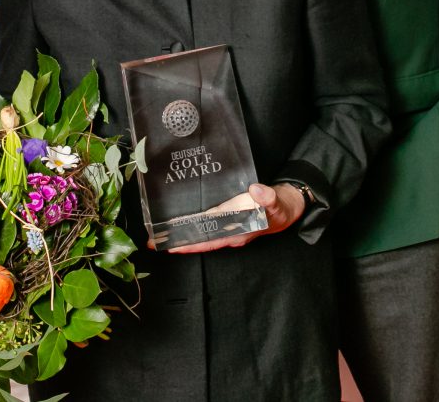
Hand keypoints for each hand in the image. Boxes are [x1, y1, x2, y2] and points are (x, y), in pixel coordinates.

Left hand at [167, 183, 305, 253]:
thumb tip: (256, 191)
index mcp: (238, 232)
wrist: (286, 206)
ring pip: (200, 233)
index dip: (190, 244)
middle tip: (153, 242)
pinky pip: (205, 223)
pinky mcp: (226, 217)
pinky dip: (192, 223)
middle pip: (199, 240)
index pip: (209, 241)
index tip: (171, 247)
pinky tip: (179, 220)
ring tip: (159, 233)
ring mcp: (227, 226)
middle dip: (178, 242)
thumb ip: (268, 198)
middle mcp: (229, 232)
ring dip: (181, 234)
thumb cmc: (280, 208)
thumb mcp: (277, 203)